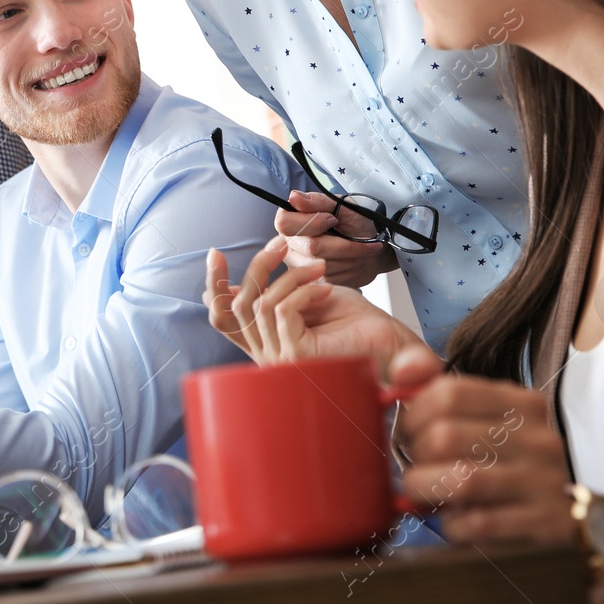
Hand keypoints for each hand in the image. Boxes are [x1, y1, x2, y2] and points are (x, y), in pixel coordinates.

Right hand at [205, 240, 423, 373]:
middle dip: (255, 268)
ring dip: (290, 276)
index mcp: (265, 342)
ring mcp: (279, 359)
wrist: (390, 345)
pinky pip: (283, 311)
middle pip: (235, 308)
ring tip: (319, 268)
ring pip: (260, 305)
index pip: (223, 318)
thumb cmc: (353, 322)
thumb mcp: (304, 298)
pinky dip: (304, 291)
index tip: (216, 254)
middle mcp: (266, 355)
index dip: (214, 285)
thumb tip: (230, 287)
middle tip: (279, 244)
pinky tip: (326, 289)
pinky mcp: (296, 355)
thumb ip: (271, 294)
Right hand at [276, 190, 397, 287]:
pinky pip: (332, 278)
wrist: (371, 251)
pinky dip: (351, 268)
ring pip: (325, 265)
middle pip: (311, 247)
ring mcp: (299, 266)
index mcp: (290, 220)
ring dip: (350, 256)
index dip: (313, 222)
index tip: (333, 220)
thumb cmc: (354, 226)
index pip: (285, 223)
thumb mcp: (342, 206)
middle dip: (342, 242)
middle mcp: (289, 244)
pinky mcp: (312, 283)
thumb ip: (318, 201)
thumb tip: (294, 197)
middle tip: (356, 235)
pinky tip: (356, 261)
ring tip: (360, 248)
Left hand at [392, 347, 574, 545]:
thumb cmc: (515, 461)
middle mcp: (536, 437)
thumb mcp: (490, 419)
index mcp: (520, 403)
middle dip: (416, 455)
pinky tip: (454, 520)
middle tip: (415, 466)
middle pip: (447, 436)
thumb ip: (443, 395)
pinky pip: (481, 523)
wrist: (581, 513)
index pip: (449, 392)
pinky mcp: (547, 523)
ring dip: (428, 489)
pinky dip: (454, 524)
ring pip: (462, 481)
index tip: (405, 431)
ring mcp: (545, 481)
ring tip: (424, 492)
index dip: (412, 414)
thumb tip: (400, 375)